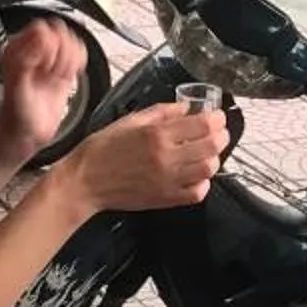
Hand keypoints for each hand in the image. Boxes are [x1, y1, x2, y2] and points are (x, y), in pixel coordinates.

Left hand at [0, 18, 85, 159]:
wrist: (27, 133)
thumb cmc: (16, 113)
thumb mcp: (16, 85)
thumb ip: (27, 60)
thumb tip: (42, 40)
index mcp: (18, 48)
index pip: (41, 28)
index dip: (48, 45)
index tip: (44, 64)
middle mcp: (34, 50)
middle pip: (60, 31)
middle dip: (61, 52)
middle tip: (52, 71)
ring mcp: (50, 59)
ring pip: (72, 41)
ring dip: (70, 59)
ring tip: (58, 75)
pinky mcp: (63, 68)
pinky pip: (79, 53)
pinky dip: (79, 63)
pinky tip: (68, 76)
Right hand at [63, 104, 223, 213]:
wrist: (85, 181)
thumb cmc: (102, 151)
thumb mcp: (129, 120)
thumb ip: (161, 112)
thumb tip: (185, 107)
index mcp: (156, 135)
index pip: (203, 124)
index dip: (217, 118)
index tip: (216, 116)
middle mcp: (166, 158)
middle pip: (212, 145)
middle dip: (221, 136)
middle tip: (218, 132)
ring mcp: (167, 180)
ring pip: (209, 169)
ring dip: (213, 158)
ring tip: (207, 153)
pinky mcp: (165, 198)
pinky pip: (197, 193)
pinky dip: (203, 183)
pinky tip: (196, 175)